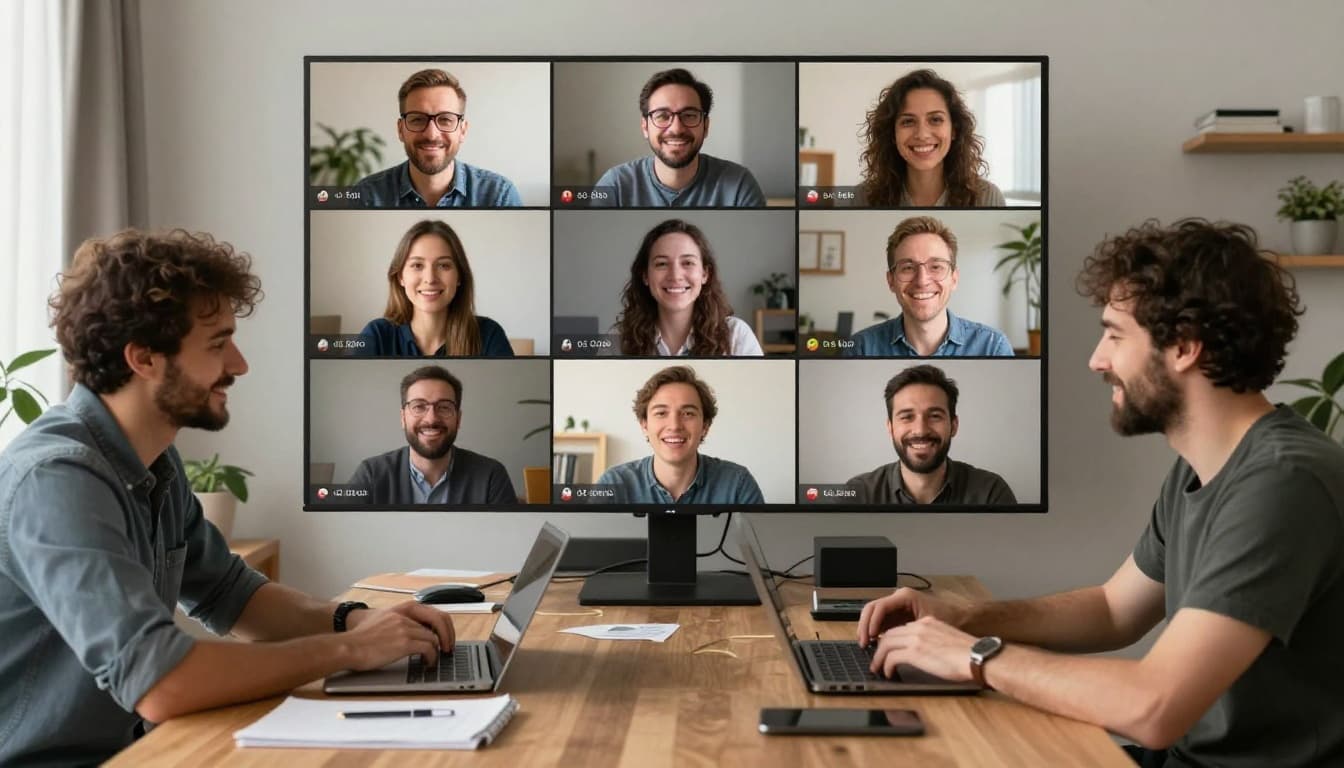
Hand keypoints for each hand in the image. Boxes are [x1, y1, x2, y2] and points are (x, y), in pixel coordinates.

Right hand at [340, 604, 455, 670]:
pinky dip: (431, 658)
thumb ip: (399, 621)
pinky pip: (428, 649)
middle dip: (448, 636)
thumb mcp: (382, 619)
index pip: (434, 611)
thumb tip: (415, 632)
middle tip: (449, 649)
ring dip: (437, 651)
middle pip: (439, 622)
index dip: (444, 625)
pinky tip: (427, 664)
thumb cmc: (360, 638)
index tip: (446, 636)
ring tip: (434, 660)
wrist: (348, 647)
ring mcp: (405, 628)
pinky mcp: (404, 643)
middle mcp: (405, 616)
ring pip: (433, 638)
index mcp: (402, 608)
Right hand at [857, 587, 965, 646]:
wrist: (966, 619)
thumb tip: (889, 643)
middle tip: (863, 643)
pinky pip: (883, 622)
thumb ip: (907, 632)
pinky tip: (876, 644)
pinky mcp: (900, 616)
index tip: (869, 637)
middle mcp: (899, 599)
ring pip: (875, 615)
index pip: (879, 607)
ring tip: (867, 645)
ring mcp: (898, 607)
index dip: (871, 623)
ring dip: (868, 629)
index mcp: (905, 597)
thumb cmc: (951, 620)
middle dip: (864, 626)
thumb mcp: (927, 625)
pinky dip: (876, 632)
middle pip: (872, 609)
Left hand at [868, 615, 977, 681]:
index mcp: (928, 622)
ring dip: (879, 657)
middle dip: (880, 647)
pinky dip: (886, 665)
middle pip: (890, 634)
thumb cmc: (969, 654)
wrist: (977, 657)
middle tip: (877, 659)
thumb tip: (924, 653)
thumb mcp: (947, 640)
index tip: (888, 649)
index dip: (892, 639)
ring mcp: (916, 638)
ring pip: (886, 644)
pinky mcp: (915, 652)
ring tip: (878, 668)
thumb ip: (933, 640)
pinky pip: (891, 657)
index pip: (902, 628)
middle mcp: (919, 627)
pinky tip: (888, 673)